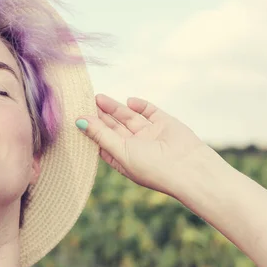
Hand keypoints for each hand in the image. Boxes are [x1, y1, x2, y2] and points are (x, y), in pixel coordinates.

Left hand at [76, 94, 212, 196]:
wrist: (190, 168)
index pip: (102, 142)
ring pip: (129, 118)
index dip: (91, 130)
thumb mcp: (121, 151)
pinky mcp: (164, 123)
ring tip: (98, 98)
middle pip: (113, 128)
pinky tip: (129, 101)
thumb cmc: (152, 167)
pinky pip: (149, 111)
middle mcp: (136, 147)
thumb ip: (100, 135)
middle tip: (85, 102)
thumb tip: (79, 121)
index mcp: (123, 159)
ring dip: (114, 108)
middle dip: (100, 116)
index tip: (77, 117)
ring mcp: (150, 134)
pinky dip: (139, 105)